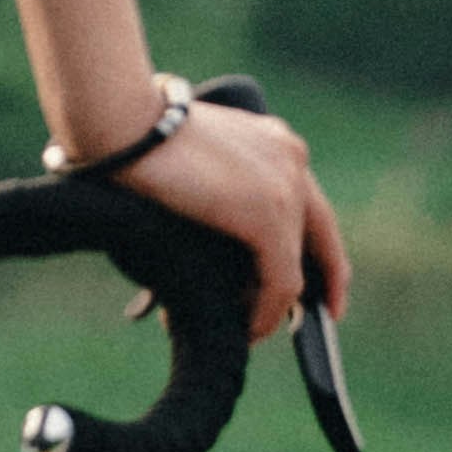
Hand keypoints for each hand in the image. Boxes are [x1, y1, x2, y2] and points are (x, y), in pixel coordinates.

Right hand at [118, 89, 339, 340]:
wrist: (123, 122)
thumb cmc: (135, 134)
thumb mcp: (193, 156)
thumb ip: (217, 184)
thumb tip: (207, 225)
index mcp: (274, 140)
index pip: (308, 200)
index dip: (316, 241)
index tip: (318, 274)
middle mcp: (291, 159)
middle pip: (321, 232)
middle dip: (328, 277)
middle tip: (325, 314)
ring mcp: (285, 187)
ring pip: (298, 264)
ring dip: (277, 304)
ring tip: (253, 327)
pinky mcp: (268, 217)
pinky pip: (282, 281)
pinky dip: (267, 312)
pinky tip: (249, 329)